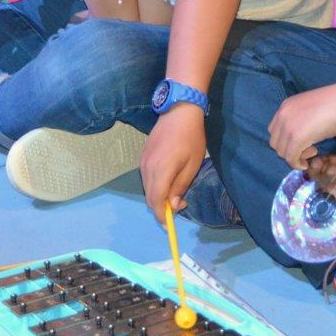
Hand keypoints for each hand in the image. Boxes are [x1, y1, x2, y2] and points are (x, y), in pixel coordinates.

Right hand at [140, 105, 206, 223]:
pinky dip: (156, 186)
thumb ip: (180, 186)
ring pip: (148, 188)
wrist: (178, 111)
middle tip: (179, 206)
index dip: (161, 216)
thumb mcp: (192, 164)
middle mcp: (147, 168)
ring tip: (176, 193)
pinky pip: (147, 178)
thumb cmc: (191, 137)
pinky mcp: (143, 156)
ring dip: (159, 196)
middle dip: (161, 208)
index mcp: (161, 171)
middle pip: (150, 197)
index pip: (156, 201)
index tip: (170, 224)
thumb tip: (173, 205)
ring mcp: (143, 162)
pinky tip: (168, 181)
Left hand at [268, 85, 335, 169]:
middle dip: (289, 149)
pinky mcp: (296, 138)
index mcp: (285, 106)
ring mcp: (288, 126)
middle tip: (309, 148)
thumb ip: (301, 121)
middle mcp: (282, 115)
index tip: (303, 141)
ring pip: (281, 152)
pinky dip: (296, 164)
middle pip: (275, 142)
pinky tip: (306, 164)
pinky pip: (290, 158)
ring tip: (313, 151)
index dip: (286, 140)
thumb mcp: (312, 110)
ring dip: (295, 156)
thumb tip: (303, 136)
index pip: (274, 130)